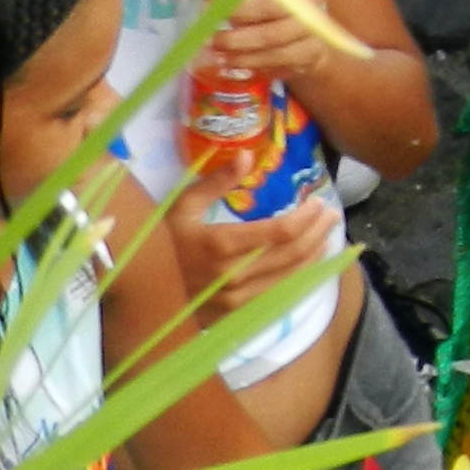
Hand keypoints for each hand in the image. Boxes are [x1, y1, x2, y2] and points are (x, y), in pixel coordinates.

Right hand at [165, 171, 335, 317]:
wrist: (137, 292)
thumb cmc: (161, 242)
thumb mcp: (182, 205)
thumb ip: (216, 181)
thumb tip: (246, 154)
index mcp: (221, 245)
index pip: (280, 232)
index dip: (306, 217)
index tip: (319, 202)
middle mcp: (232, 276)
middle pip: (291, 254)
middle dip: (318, 232)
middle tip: (332, 215)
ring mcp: (234, 300)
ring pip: (290, 278)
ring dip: (315, 255)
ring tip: (327, 235)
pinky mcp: (233, 315)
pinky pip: (276, 296)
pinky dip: (299, 278)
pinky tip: (309, 264)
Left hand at [204, 0, 333, 83]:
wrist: (302, 41)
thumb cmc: (263, 7)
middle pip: (271, 5)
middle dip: (236, 14)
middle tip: (209, 23)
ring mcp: (313, 24)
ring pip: (273, 35)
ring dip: (239, 42)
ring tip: (214, 46)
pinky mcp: (311, 50)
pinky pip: (279, 58)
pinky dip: (250, 61)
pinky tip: (230, 61)